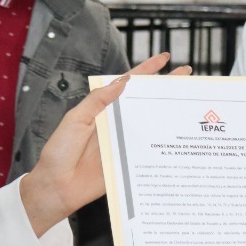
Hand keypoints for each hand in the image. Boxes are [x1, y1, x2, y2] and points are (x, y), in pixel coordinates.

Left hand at [20, 54, 189, 234]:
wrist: (56, 186)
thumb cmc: (59, 152)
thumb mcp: (75, 120)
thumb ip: (97, 101)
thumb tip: (122, 81)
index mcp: (102, 109)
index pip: (127, 84)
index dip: (146, 70)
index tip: (164, 58)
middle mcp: (115, 123)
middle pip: (144, 101)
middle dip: (166, 87)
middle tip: (187, 74)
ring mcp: (123, 142)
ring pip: (150, 124)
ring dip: (169, 113)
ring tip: (189, 102)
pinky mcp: (128, 162)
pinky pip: (148, 151)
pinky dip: (163, 145)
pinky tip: (179, 140)